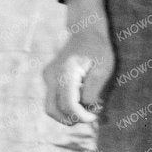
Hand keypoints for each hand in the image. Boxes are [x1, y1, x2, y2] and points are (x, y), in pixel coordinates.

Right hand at [42, 0, 114, 125]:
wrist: (85, 33)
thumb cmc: (98, 50)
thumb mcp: (103, 70)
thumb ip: (93, 91)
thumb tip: (87, 110)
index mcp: (66, 72)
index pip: (68, 105)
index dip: (81, 116)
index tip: (94, 117)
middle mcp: (52, 75)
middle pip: (53, 110)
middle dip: (71, 119)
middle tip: (89, 117)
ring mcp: (47, 77)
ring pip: (50, 107)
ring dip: (66, 115)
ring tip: (85, 110)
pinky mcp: (48, 78)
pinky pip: (52, 100)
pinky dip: (64, 106)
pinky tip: (80, 100)